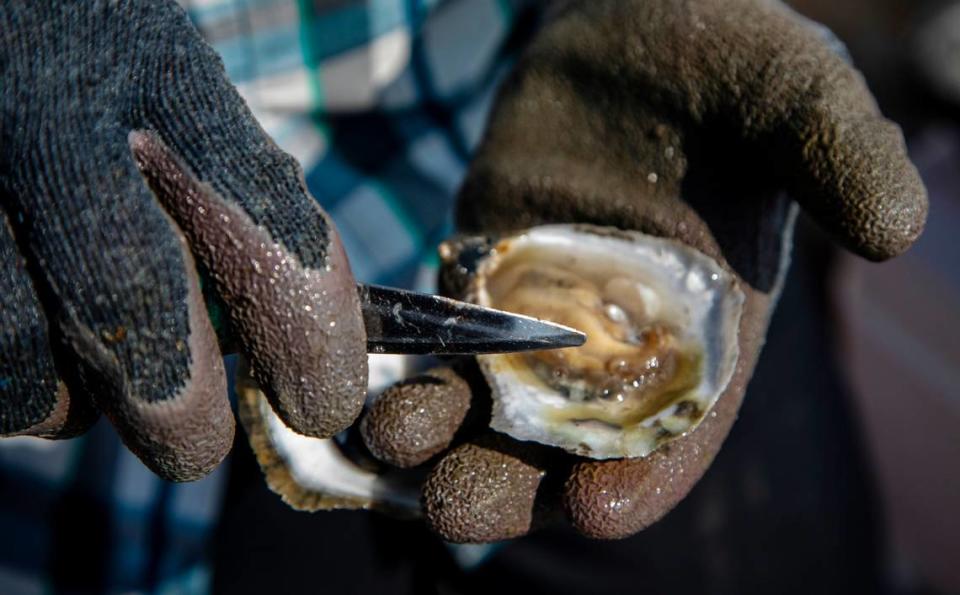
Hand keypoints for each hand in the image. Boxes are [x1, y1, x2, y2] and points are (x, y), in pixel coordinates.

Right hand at [0, 1, 366, 480]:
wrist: (7, 23)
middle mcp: (51, 114)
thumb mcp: (171, 84)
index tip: (323, 399)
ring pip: (19, 346)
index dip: (302, 329)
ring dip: (71, 401)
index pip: (259, 216)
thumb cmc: (98, 66)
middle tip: (198, 446)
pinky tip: (36, 352)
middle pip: (126, 296)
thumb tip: (298, 327)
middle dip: (176, 404)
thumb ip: (226, 187)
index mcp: (159, 73)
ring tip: (98, 389)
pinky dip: (14, 382)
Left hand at [359, 0, 926, 540]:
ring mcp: (543, 311)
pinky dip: (410, 362)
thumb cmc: (730, 62)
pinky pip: (442, 334)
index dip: (646, 476)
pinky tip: (368, 380)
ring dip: (442, 431)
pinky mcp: (483, 271)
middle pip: (565, 440)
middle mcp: (621, 341)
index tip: (598, 510)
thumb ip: (839, 152)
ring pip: (489, 399)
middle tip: (460, 506)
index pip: (679, 428)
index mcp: (706, 330)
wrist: (639, 28)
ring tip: (394, 440)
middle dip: (515, 478)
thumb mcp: (795, 91)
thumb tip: (896, 231)